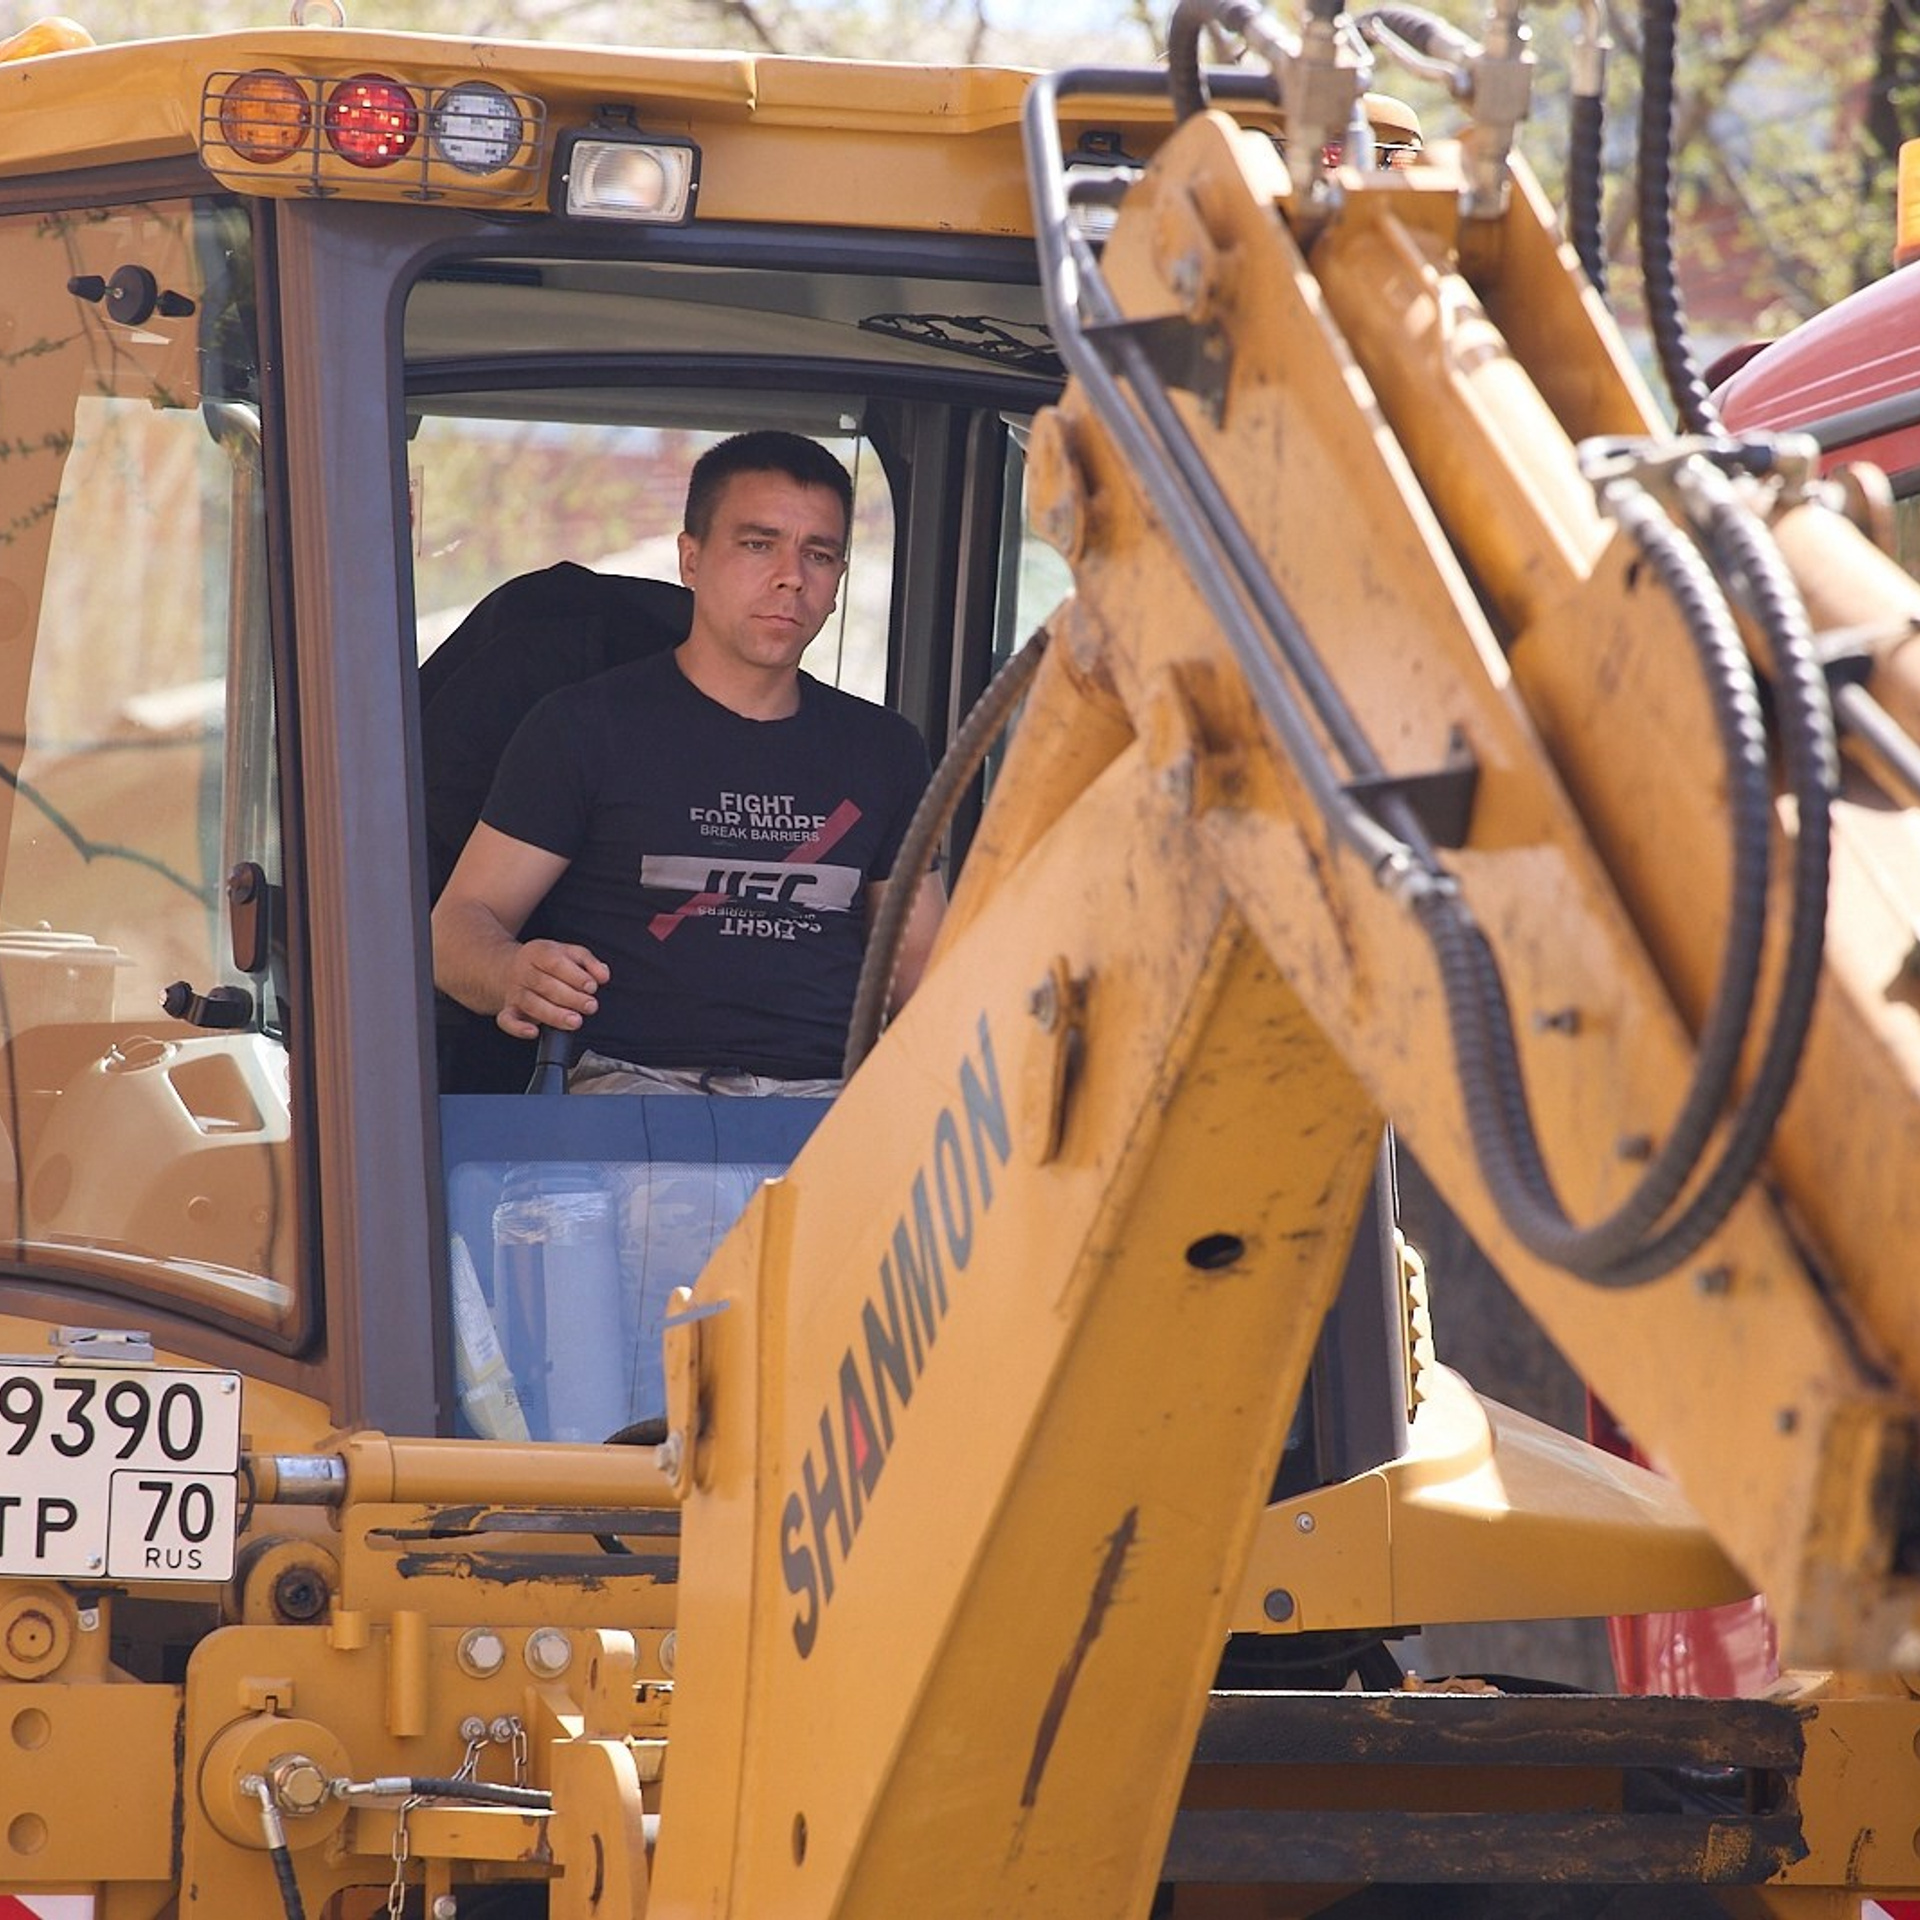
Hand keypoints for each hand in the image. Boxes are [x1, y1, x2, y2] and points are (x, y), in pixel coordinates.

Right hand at [494, 939, 609, 1040]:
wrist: (507, 968)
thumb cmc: (546, 963)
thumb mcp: (569, 953)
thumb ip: (589, 962)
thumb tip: (604, 975)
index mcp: (538, 952)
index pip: (555, 962)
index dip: (575, 976)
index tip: (592, 987)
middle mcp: (523, 971)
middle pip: (545, 985)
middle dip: (570, 997)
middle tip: (590, 1006)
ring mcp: (515, 991)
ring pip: (531, 1003)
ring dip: (554, 1014)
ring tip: (575, 1021)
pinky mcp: (509, 1010)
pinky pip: (507, 1020)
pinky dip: (518, 1028)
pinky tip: (534, 1032)